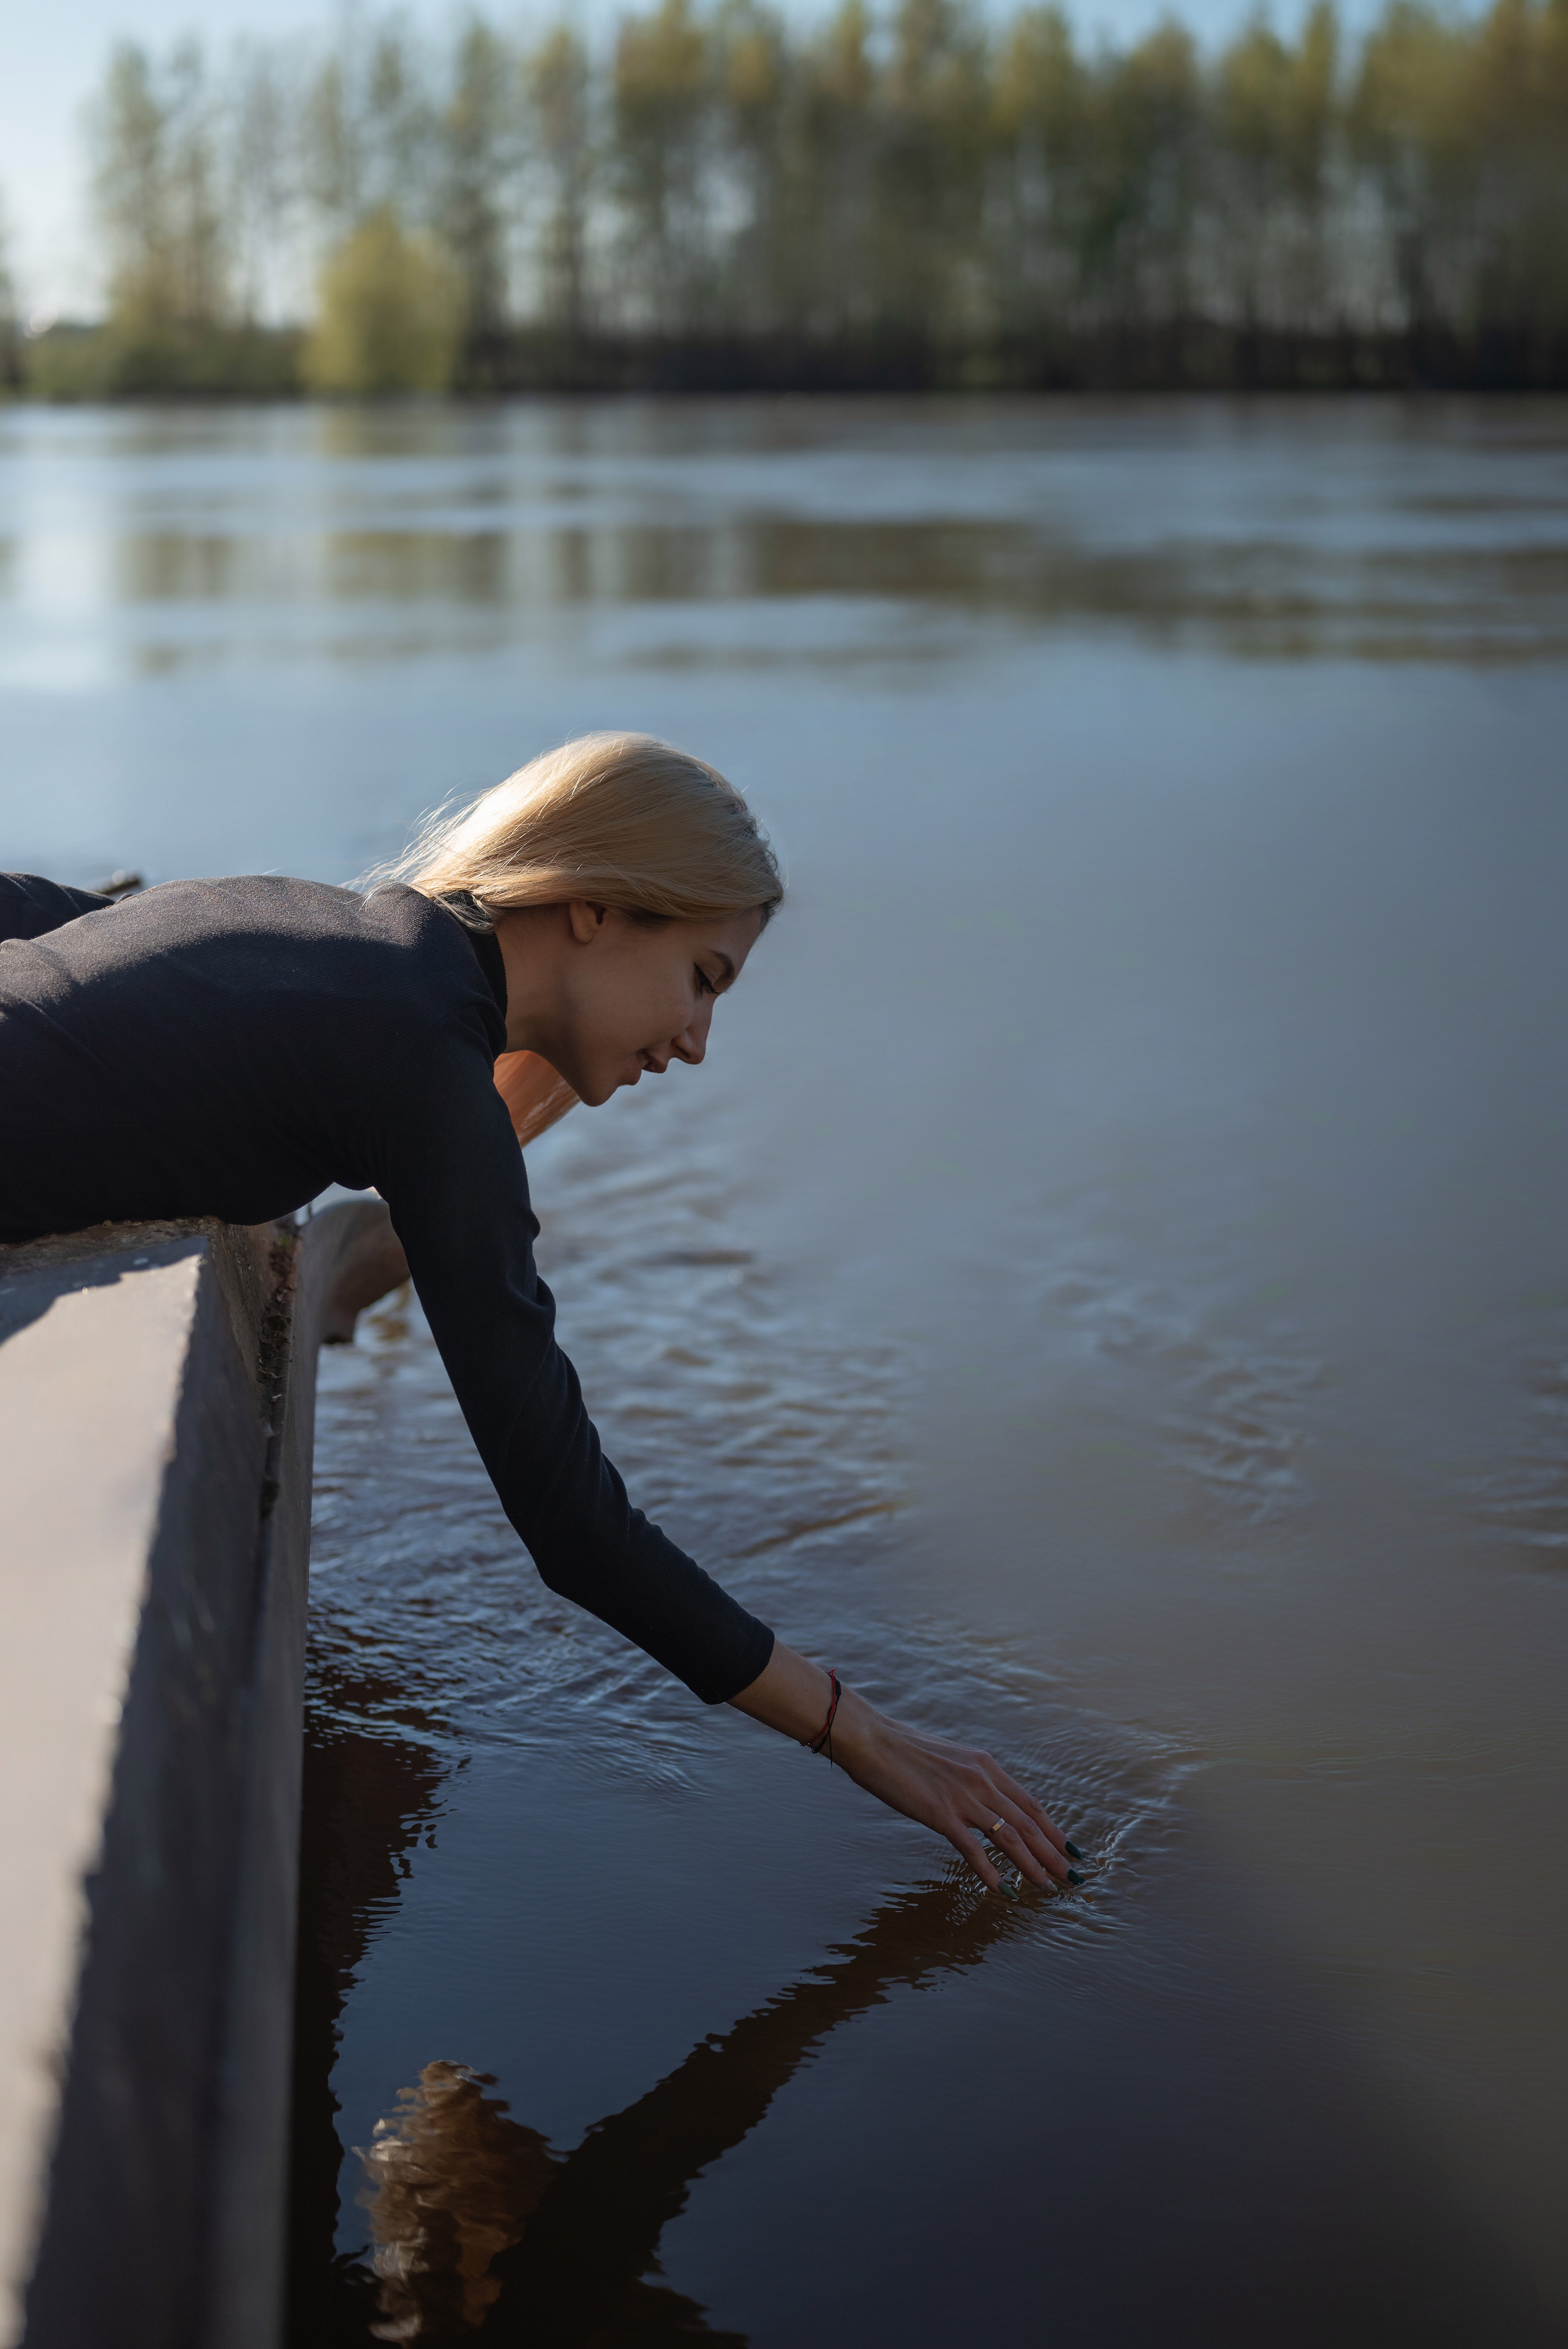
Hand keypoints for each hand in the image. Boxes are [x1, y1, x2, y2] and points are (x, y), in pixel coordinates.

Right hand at [729, 1643, 1075, 1892]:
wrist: (873, 1740)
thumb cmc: (904, 1750)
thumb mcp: (949, 1760)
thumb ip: (970, 1779)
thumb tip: (984, 1801)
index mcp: (986, 1766)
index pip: (1030, 1804)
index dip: (1054, 1829)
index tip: (1070, 1849)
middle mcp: (982, 1780)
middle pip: (1028, 1823)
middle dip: (1053, 1853)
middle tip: (1072, 1877)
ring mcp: (963, 1797)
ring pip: (1010, 1837)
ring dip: (1033, 1865)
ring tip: (1048, 1887)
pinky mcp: (941, 1814)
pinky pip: (974, 1849)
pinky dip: (992, 1873)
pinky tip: (1004, 1892)